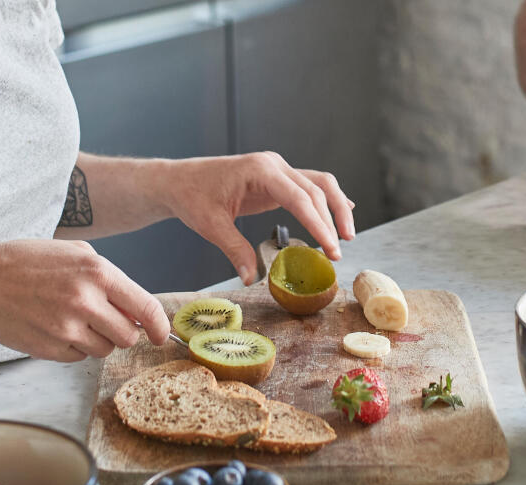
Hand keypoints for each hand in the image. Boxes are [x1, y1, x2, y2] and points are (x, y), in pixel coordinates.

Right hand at [0, 239, 169, 362]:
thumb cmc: (26, 262)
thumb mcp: (73, 253)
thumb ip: (109, 278)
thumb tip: (137, 306)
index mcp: (96, 273)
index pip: (145, 308)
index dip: (159, 326)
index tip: (159, 334)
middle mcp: (85, 302)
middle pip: (128, 336)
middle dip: (122, 332)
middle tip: (103, 319)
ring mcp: (67, 329)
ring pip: (105, 350)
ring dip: (97, 340)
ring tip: (73, 319)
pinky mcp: (50, 349)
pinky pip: (79, 357)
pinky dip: (74, 347)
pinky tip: (54, 327)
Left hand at [156, 152, 355, 283]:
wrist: (178, 180)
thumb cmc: (191, 196)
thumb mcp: (210, 225)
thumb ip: (234, 249)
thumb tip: (251, 278)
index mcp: (260, 170)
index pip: (300, 198)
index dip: (318, 224)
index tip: (331, 248)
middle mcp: (274, 165)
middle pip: (317, 190)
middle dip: (331, 221)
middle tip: (337, 254)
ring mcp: (277, 169)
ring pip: (319, 185)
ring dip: (336, 208)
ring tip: (347, 237)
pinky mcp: (276, 179)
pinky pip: (308, 187)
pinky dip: (326, 200)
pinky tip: (345, 211)